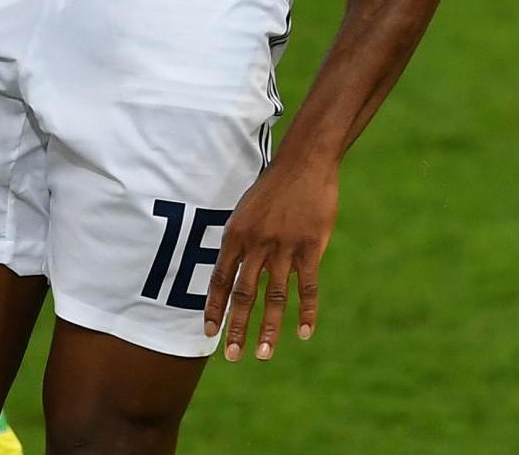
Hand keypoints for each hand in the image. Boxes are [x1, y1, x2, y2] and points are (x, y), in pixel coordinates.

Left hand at [204, 154, 337, 361]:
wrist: (304, 161)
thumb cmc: (273, 186)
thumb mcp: (245, 209)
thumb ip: (240, 242)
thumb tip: (230, 272)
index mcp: (236, 234)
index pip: (220, 279)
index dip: (214, 308)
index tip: (209, 333)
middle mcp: (256, 244)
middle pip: (243, 294)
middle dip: (237, 328)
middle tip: (233, 356)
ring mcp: (284, 247)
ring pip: (274, 296)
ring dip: (268, 328)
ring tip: (264, 354)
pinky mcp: (310, 247)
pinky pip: (307, 286)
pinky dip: (306, 311)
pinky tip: (304, 332)